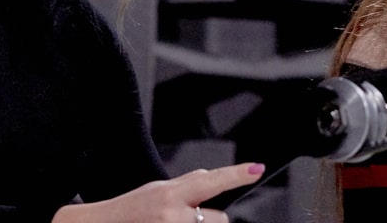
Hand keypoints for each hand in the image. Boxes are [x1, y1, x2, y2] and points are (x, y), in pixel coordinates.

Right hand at [53, 162, 265, 222]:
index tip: (256, 169)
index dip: (236, 175)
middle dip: (209, 218)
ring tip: (172, 222)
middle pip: (220, 219)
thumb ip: (186, 184)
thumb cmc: (130, 209)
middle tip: (187, 218)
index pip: (210, 181)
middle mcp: (173, 216)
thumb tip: (211, 177)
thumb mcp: (157, 189)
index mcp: (169, 195)